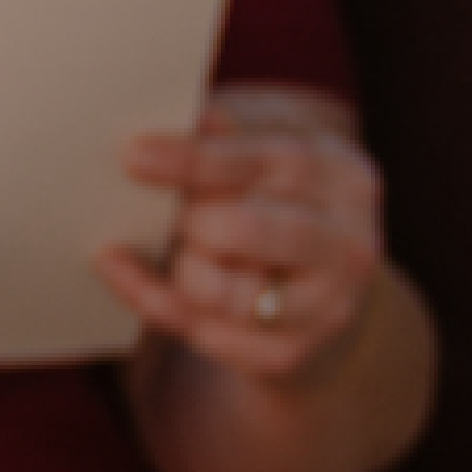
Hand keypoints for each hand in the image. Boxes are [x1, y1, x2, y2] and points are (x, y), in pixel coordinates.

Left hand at [101, 78, 388, 388]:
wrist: (318, 293)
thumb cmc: (277, 200)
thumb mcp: (268, 153)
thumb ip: (231, 133)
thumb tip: (191, 116)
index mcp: (344, 177)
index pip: (266, 160)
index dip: (196, 158)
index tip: (133, 154)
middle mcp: (348, 245)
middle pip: (249, 230)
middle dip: (191, 220)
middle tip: (166, 212)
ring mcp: (326, 307)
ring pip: (227, 293)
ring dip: (182, 267)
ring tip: (177, 247)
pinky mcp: (290, 355)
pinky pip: (203, 333)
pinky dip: (153, 299)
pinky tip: (123, 271)